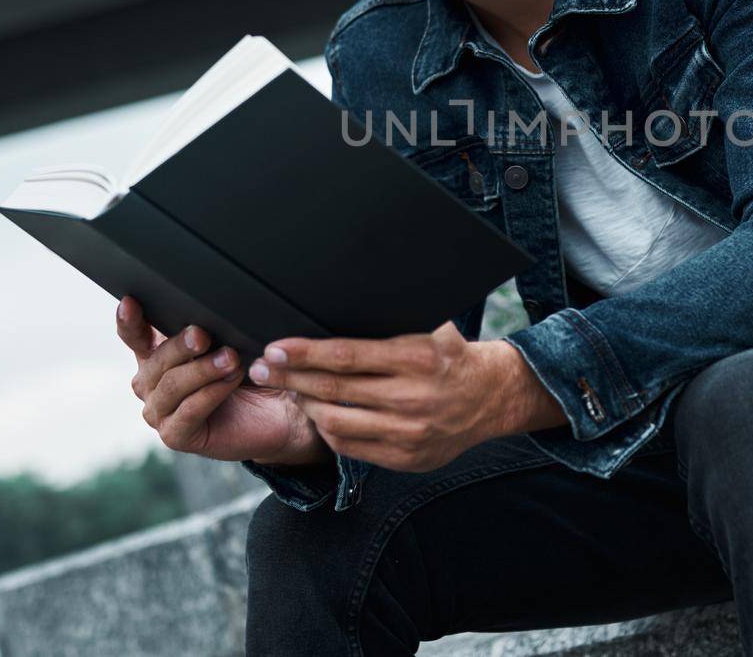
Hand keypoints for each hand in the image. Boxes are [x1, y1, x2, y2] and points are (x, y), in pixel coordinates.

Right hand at [116, 295, 327, 466]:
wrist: (274, 412)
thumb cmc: (246, 372)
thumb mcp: (226, 343)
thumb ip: (206, 329)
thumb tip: (203, 307)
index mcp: (156, 357)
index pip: (134, 336)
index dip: (129, 320)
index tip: (130, 302)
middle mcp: (150, 385)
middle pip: (156, 361)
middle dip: (180, 346)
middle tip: (203, 334)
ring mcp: (159, 412)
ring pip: (172, 386)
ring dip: (202, 370)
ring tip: (231, 358)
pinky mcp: (176, 435)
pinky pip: (189, 411)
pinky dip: (211, 393)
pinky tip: (231, 380)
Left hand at [248, 321, 565, 472]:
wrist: (491, 397)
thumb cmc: (451, 355)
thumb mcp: (433, 326)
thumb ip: (394, 317)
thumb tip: (342, 294)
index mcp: (416, 358)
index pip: (346, 356)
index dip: (304, 353)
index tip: (274, 348)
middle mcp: (411, 397)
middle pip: (333, 389)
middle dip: (289, 378)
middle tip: (260, 369)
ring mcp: (408, 432)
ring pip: (336, 422)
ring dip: (304, 405)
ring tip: (287, 390)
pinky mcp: (405, 457)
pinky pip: (351, 447)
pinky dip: (328, 429)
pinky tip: (317, 413)